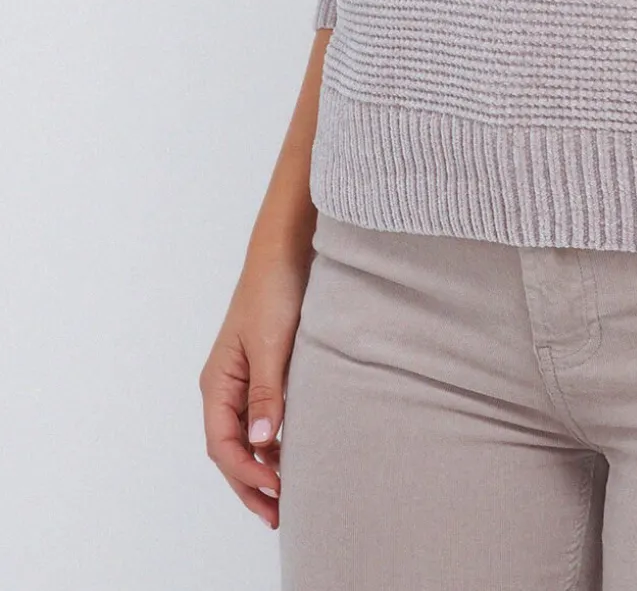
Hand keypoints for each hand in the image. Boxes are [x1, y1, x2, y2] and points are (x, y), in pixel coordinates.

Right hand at [199, 239, 312, 530]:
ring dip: (262, 468)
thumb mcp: (270, 342)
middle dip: (251, 485)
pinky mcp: (265, 372)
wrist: (285, 250)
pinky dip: (273, 444)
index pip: (223, 445)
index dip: (246, 473)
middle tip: (277, 516)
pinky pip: (262, 420)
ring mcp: (244, 381)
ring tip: (286, 498)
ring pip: (246, 439)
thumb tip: (263, 439)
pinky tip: (291, 456)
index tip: (276, 489)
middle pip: (231, 450)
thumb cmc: (273, 290)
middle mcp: (225, 386)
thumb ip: (266, 391)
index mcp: (217, 382)